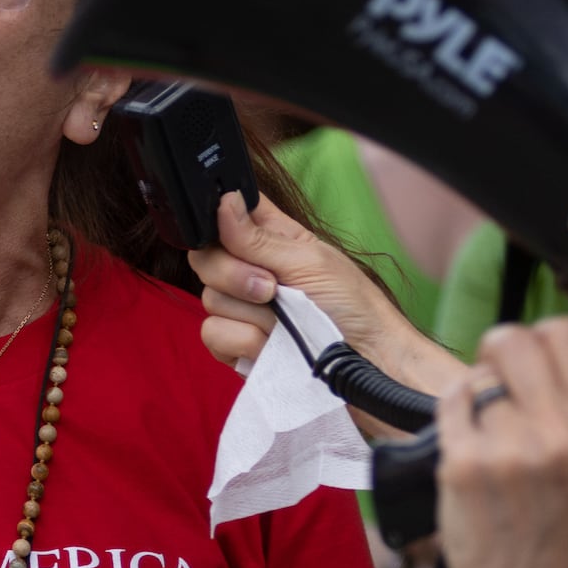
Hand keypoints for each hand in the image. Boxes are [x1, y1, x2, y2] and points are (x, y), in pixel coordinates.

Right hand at [192, 192, 413, 366]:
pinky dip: (244, 341)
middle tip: (274, 288)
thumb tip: (224, 201)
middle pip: (204, 257)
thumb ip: (258, 238)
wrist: (362, 365)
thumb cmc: (352, 306)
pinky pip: (213, 334)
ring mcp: (238, 308)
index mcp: (266, 238)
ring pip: (208, 298)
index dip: (218, 217)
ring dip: (253, 314)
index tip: (231, 231)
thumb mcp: (309, 261)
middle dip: (236, 275)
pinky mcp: (234, 344)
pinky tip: (270, 345)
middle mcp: (246, 269)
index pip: (224, 212)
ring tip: (285, 324)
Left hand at [436, 316, 567, 567]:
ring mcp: (505, 449)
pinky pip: (451, 400)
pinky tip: (472, 437)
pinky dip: (457, 410)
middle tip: (507, 377)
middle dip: (505, 351)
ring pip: (479, 374)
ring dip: (484, 391)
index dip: (548, 336)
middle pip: (513, 338)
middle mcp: (557, 437)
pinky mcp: (460, 462)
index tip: (542, 354)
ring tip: (497, 425)